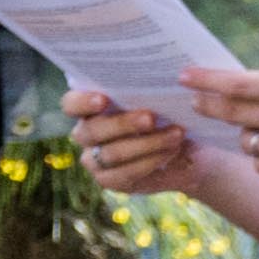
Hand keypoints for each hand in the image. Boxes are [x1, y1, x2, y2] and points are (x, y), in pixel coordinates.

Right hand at [61, 84, 197, 199]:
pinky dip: (151, 161)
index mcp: (88, 107)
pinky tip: (171, 150)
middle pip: (92, 131)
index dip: (82, 102)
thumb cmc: (169, 112)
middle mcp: (86, 134)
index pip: (71, 104)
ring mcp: (94, 160)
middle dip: (122, 124)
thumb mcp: (163, 97)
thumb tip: (170, 78)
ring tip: (175, 134)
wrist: (187, 148)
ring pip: (111, 154)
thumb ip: (157, 89)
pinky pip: (126, 173)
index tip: (103, 100)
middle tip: (150, 118)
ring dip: (147, 143)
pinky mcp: (110, 180)